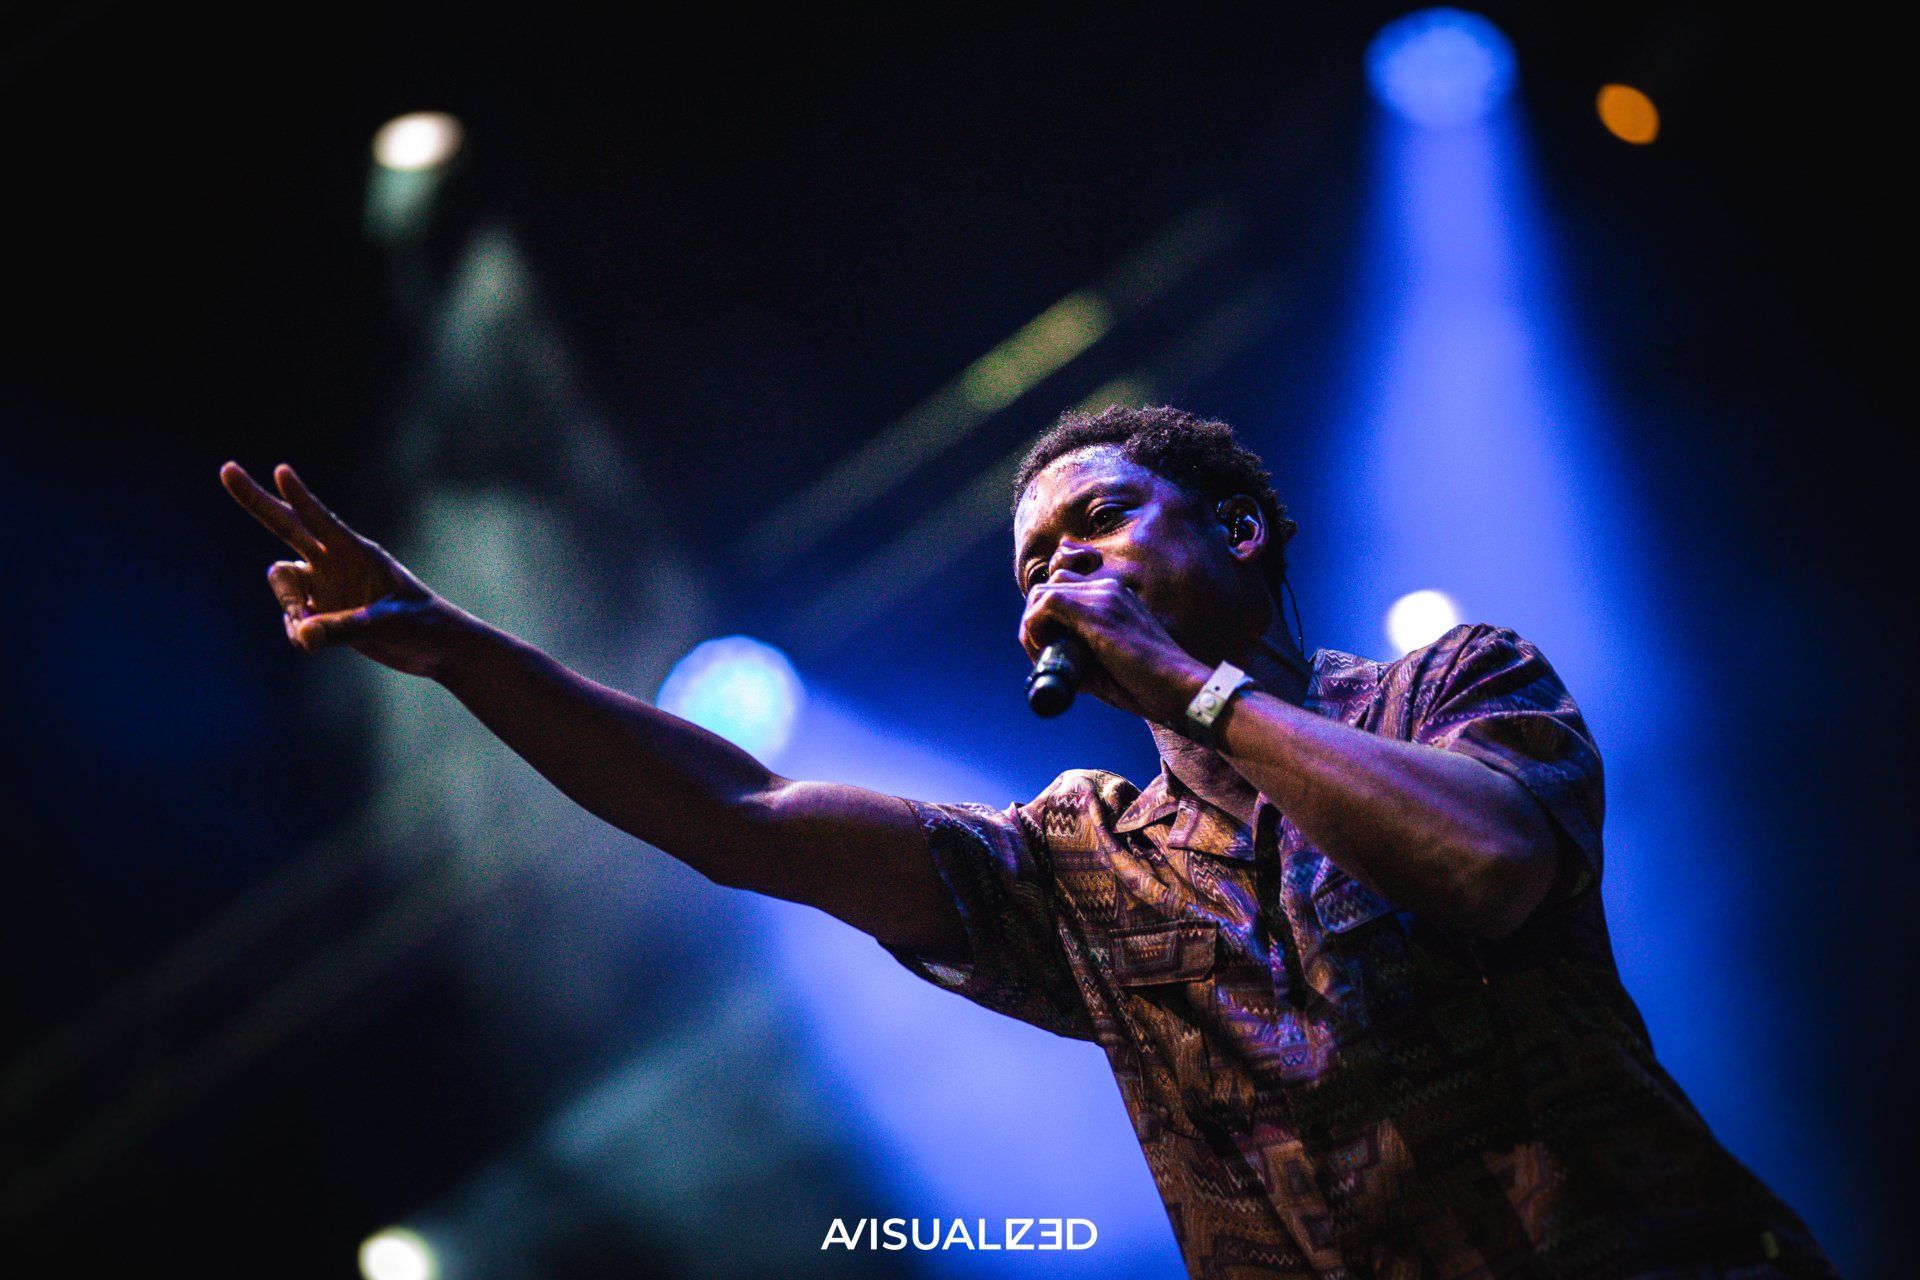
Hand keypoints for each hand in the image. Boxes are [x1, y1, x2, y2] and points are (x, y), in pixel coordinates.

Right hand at [219, 461, 463, 677]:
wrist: (434, 648)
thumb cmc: (423, 625)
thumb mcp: (389, 624)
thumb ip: (346, 627)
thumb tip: (304, 634)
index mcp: (357, 552)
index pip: (322, 520)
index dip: (301, 498)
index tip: (281, 471)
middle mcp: (333, 563)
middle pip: (285, 526)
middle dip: (255, 500)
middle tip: (226, 468)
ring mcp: (323, 585)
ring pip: (281, 585)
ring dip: (289, 608)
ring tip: (312, 635)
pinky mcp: (319, 611)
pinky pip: (292, 620)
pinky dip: (298, 633)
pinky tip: (316, 643)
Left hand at [1018, 571, 1207, 725]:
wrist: (1181, 690)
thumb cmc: (1150, 686)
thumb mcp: (1110, 666)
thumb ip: (1084, 659)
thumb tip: (1057, 666)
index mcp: (1116, 597)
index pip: (1065, 588)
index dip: (1048, 617)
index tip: (1050, 649)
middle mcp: (1109, 589)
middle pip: (1050, 584)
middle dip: (1036, 618)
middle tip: (1042, 652)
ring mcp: (1104, 597)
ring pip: (1043, 591)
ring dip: (1033, 623)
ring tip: (1043, 654)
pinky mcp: (1097, 613)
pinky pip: (1046, 604)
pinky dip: (1034, 627)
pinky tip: (1045, 651)